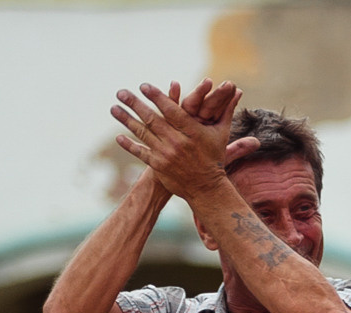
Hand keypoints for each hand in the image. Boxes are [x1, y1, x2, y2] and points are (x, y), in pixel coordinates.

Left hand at [111, 78, 254, 201]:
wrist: (207, 188)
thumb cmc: (214, 158)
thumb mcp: (221, 134)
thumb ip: (225, 110)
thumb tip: (237, 90)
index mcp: (192, 132)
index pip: (171, 110)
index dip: (157, 97)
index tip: (144, 86)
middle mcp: (177, 142)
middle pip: (152, 119)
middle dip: (135, 104)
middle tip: (121, 92)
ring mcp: (166, 154)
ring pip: (142, 133)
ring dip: (126, 120)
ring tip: (114, 108)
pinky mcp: (159, 166)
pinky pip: (141, 152)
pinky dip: (129, 144)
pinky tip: (119, 136)